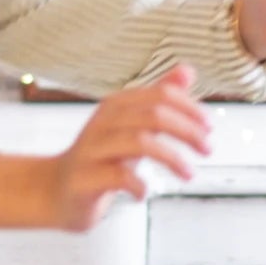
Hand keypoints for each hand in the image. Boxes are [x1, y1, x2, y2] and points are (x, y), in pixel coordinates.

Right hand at [0, 65, 210, 234]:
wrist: (56, 191)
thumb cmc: (100, 158)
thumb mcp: (132, 126)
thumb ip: (158, 99)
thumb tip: (187, 70)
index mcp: (116, 105)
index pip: (161, 95)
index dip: (191, 109)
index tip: (209, 128)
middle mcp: (103, 122)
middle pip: (154, 115)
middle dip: (187, 131)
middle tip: (207, 149)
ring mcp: (92, 149)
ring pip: (140, 142)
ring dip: (172, 158)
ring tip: (189, 174)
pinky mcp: (85, 178)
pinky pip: (119, 177)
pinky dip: (140, 186)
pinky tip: (145, 193)